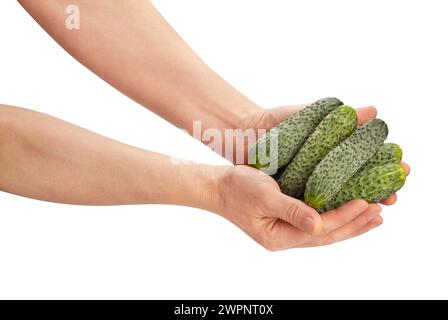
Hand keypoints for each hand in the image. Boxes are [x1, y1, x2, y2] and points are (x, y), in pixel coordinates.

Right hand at [210, 105, 409, 249]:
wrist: (219, 187)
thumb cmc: (237, 188)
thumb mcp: (263, 196)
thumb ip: (291, 211)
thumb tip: (319, 225)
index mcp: (279, 237)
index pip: (320, 230)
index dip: (344, 217)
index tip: (366, 202)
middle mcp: (286, 238)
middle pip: (327, 235)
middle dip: (354, 224)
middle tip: (380, 212)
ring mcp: (287, 232)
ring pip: (325, 230)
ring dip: (350, 223)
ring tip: (374, 215)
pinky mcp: (288, 220)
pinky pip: (318, 222)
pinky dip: (336, 216)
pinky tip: (348, 209)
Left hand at [242, 104, 409, 205]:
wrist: (241, 131)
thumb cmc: (273, 122)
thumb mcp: (304, 117)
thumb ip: (335, 116)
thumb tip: (373, 110)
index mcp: (327, 156)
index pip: (360, 169)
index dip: (380, 173)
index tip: (401, 172)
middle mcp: (317, 175)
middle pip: (350, 189)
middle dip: (373, 193)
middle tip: (394, 197)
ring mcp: (302, 187)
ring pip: (331, 203)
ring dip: (353, 209)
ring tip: (374, 211)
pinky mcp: (286, 196)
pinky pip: (306, 208)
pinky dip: (322, 213)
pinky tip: (335, 218)